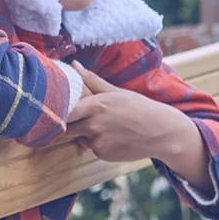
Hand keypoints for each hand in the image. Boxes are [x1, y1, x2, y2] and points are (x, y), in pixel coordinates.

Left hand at [66, 62, 212, 190]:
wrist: (161, 132)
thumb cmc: (139, 108)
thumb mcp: (116, 92)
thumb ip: (92, 81)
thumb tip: (73, 65)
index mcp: (96, 105)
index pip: (65, 110)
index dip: (58, 110)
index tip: (56, 108)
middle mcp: (93, 125)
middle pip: (66, 128)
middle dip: (68, 124)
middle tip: (77, 118)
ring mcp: (97, 142)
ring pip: (78, 138)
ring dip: (84, 133)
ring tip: (105, 126)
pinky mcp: (101, 155)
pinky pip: (90, 148)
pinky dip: (96, 143)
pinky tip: (113, 137)